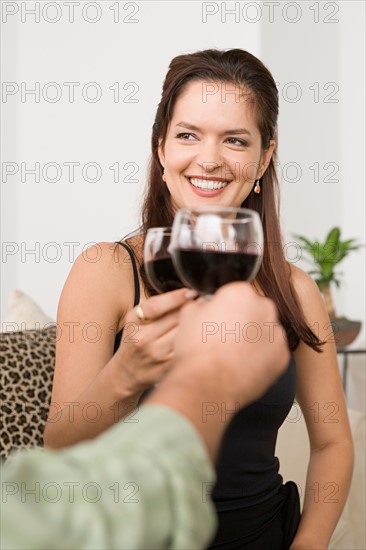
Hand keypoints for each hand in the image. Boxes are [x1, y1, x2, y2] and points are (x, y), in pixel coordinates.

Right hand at [114, 288, 196, 392]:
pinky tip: (197, 337)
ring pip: (185, 332)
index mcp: (135, 321)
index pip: (156, 306)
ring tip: (202, 320)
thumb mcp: (136, 319)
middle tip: (202, 304)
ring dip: (196, 325)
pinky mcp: (168, 365)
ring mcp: (157, 353)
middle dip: (191, 309)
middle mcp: (144, 338)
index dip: (176, 297)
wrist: (128, 372)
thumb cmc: (136, 340)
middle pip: (176, 318)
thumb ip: (155, 306)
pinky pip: (188, 347)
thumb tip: (186, 293)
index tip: (191, 292)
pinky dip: (195, 340)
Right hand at [173, 282, 289, 405]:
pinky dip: (261, 357)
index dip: (224, 306)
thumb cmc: (197, 351)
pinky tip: (243, 364)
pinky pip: (272, 352)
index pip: (236, 293)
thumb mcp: (188, 314)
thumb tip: (206, 304)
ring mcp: (276, 334)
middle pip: (254, 309)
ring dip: (253, 338)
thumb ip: (202, 303)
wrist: (206, 385)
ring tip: (233, 353)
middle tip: (225, 337)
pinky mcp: (282, 357)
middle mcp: (264, 309)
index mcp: (241, 293)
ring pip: (265, 331)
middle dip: (243, 319)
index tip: (218, 318)